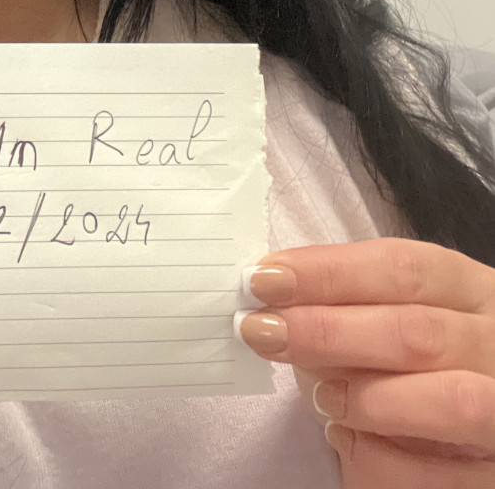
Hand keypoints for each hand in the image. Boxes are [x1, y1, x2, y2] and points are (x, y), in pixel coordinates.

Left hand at [236, 237, 494, 487]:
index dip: (329, 271)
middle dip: (329, 332)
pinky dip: (385, 460)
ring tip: (320, 400)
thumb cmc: (423, 363)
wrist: (474, 427)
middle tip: (261, 331)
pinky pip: (442, 474)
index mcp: (470, 291)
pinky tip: (348, 442)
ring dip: (366, 399)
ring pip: (447, 401)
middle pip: (417, 332)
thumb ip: (353, 307)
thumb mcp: (404, 317)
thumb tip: (274, 303)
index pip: (403, 267)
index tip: (264, 278)